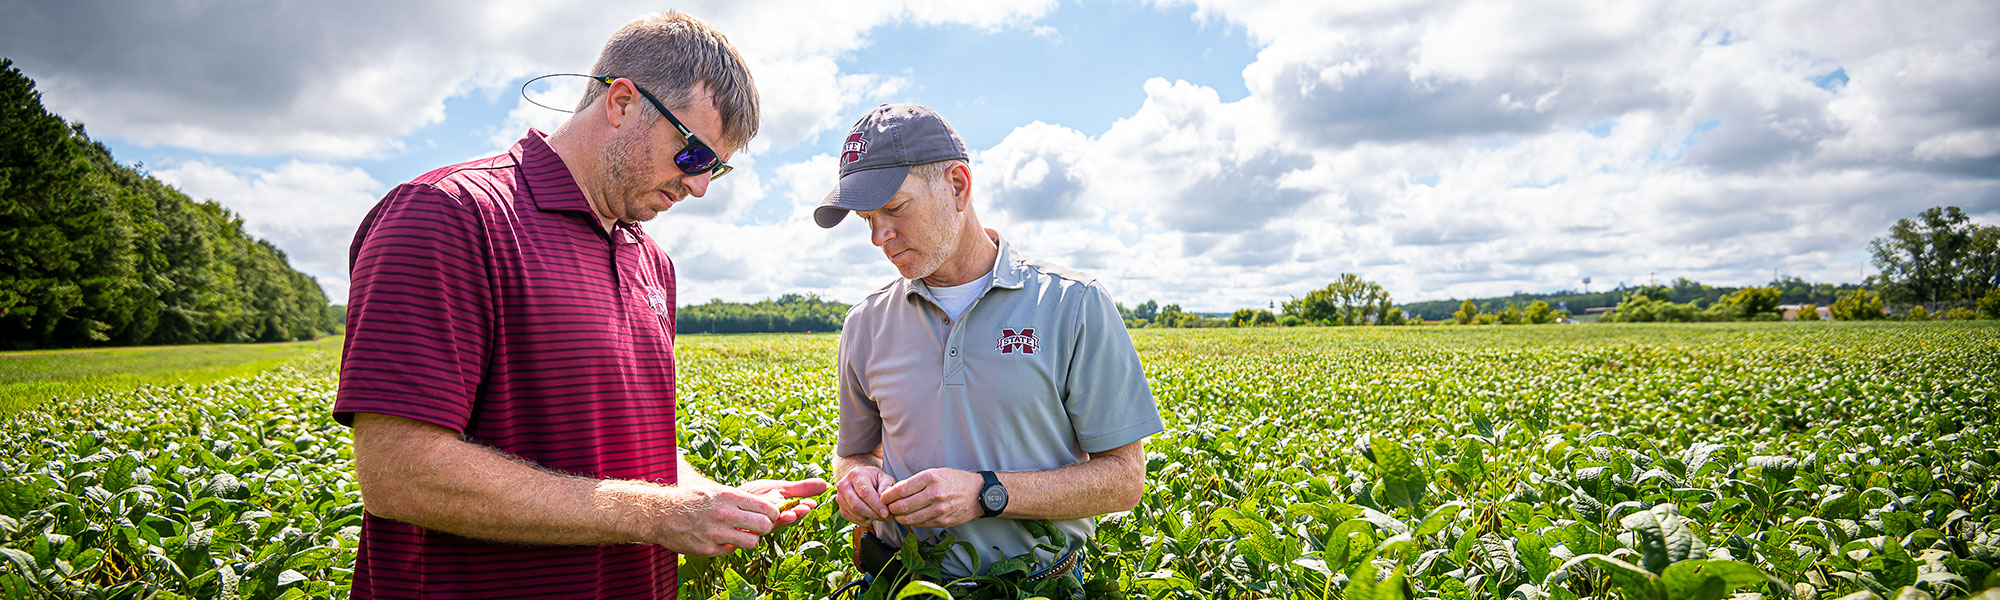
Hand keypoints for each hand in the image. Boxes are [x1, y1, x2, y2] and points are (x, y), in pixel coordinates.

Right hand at [644, 481, 778, 555]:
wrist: (660, 513)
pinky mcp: (708, 549)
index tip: (770, 515)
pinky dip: (730, 546)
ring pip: (752, 542)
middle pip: (764, 526)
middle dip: (766, 527)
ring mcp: (716, 533)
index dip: (773, 513)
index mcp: (729, 496)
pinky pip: (732, 550)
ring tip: (741, 533)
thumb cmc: (692, 499)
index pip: (766, 507)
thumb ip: (740, 498)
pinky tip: (720, 538)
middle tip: (759, 526)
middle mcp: (724, 514)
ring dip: (750, 539)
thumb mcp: (716, 489)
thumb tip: (769, 502)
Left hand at [740, 478, 829, 529]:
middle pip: (788, 520)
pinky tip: (769, 517)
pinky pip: (756, 527)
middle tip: (804, 509)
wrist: (728, 500)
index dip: (803, 509)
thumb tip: (826, 484)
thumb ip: (801, 488)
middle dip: (796, 515)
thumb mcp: (780, 488)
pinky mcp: (746, 529)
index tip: (812, 504)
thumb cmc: (754, 495)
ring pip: (774, 524)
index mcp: (782, 512)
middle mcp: (773, 521)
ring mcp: (760, 525)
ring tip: (790, 513)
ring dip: (783, 520)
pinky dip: (763, 522)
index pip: (796, 512)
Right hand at [834, 466, 897, 525]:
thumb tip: (884, 499)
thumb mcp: (884, 478)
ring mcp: (840, 498)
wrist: (862, 480)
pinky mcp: (841, 508)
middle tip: (886, 517)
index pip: (865, 493)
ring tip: (881, 516)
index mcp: (855, 475)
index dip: (876, 505)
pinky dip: (864, 521)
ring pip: (855, 514)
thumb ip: (886, 486)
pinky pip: (853, 519)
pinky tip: (871, 516)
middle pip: (857, 505)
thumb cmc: (874, 479)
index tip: (886, 513)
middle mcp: (844, 485)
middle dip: (873, 514)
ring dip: (870, 518)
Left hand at [880, 468, 983, 528]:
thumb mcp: (936, 473)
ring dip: (899, 517)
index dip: (888, 495)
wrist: (979, 493)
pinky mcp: (943, 521)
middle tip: (888, 507)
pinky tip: (910, 517)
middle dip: (891, 508)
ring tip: (897, 514)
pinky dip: (912, 522)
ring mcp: (939, 510)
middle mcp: (934, 494)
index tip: (884, 497)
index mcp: (930, 478)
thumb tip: (895, 491)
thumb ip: (916, 482)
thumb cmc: (955, 480)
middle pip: (902, 506)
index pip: (901, 489)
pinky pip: (920, 524)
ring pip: (909, 518)